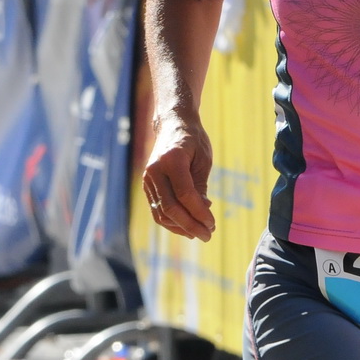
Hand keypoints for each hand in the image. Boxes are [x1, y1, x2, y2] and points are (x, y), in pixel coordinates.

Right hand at [143, 113, 214, 239]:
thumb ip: (200, 186)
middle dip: (190, 225)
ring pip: (161, 212)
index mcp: (171, 159)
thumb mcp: (203, 160)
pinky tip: (186, 227)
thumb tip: (203, 212)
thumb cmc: (193, 140)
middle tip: (208, 235)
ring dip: (181, 227)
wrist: (172, 124)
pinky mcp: (147, 185)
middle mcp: (155, 170)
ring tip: (200, 233)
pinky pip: (157, 209)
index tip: (212, 223)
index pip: (184, 194)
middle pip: (170, 207)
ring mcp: (148, 179)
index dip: (199, 212)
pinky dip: (171, 221)